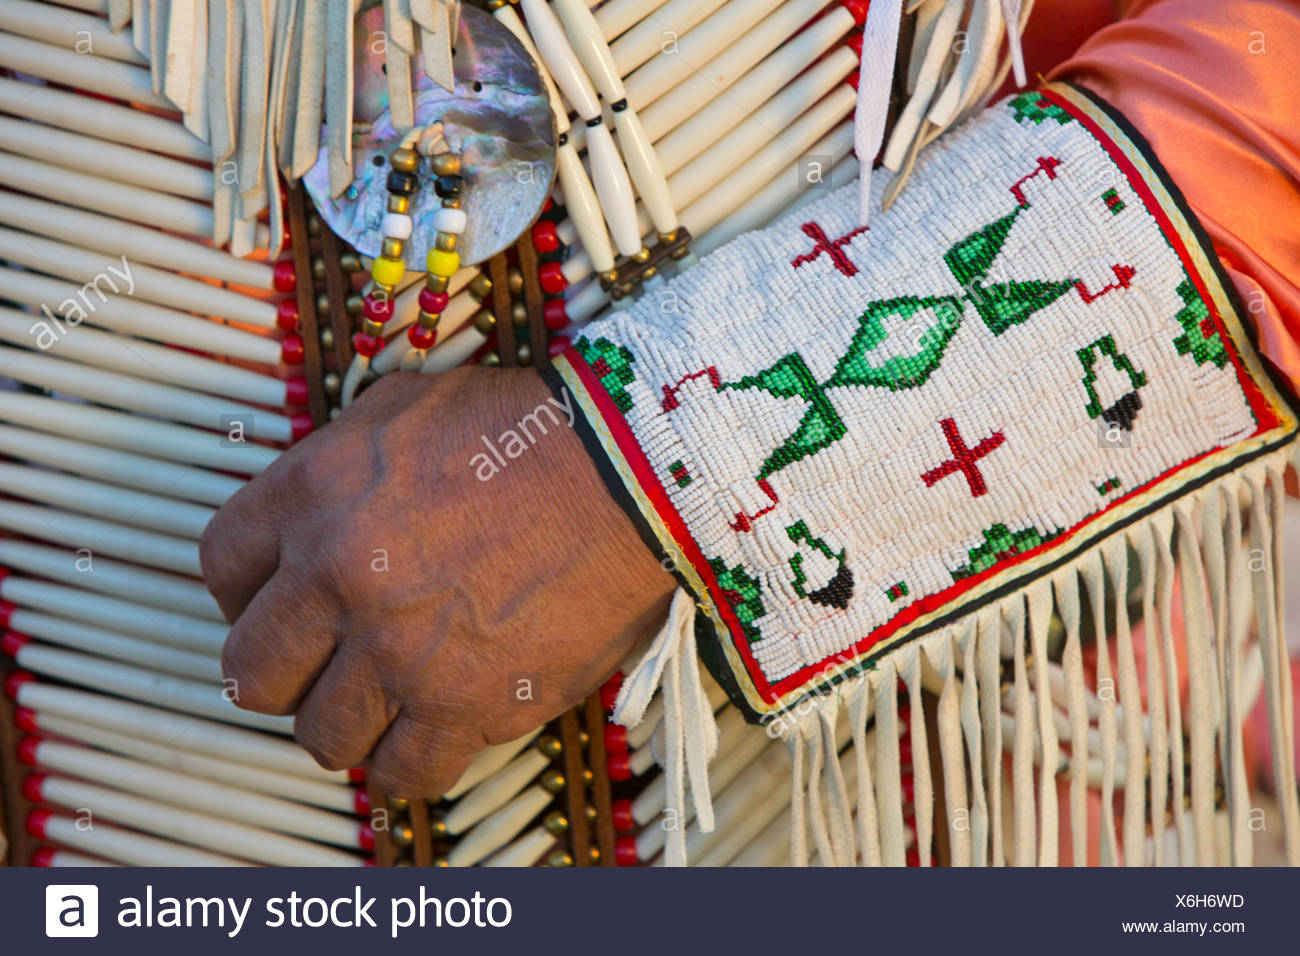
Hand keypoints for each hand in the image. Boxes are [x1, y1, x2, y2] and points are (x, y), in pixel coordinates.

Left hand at [200, 368, 673, 795]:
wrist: (632, 472)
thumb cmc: (528, 430)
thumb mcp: (405, 407)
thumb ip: (335, 461)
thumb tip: (310, 509)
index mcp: (315, 496)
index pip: (220, 567)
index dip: (242, 596)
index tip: (277, 606)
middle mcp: (340, 579)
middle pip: (252, 672)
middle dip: (281, 673)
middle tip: (319, 665)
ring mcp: (401, 652)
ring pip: (321, 735)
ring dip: (345, 721)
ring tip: (381, 702)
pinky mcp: (469, 705)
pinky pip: (404, 773)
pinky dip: (406, 764)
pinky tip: (424, 737)